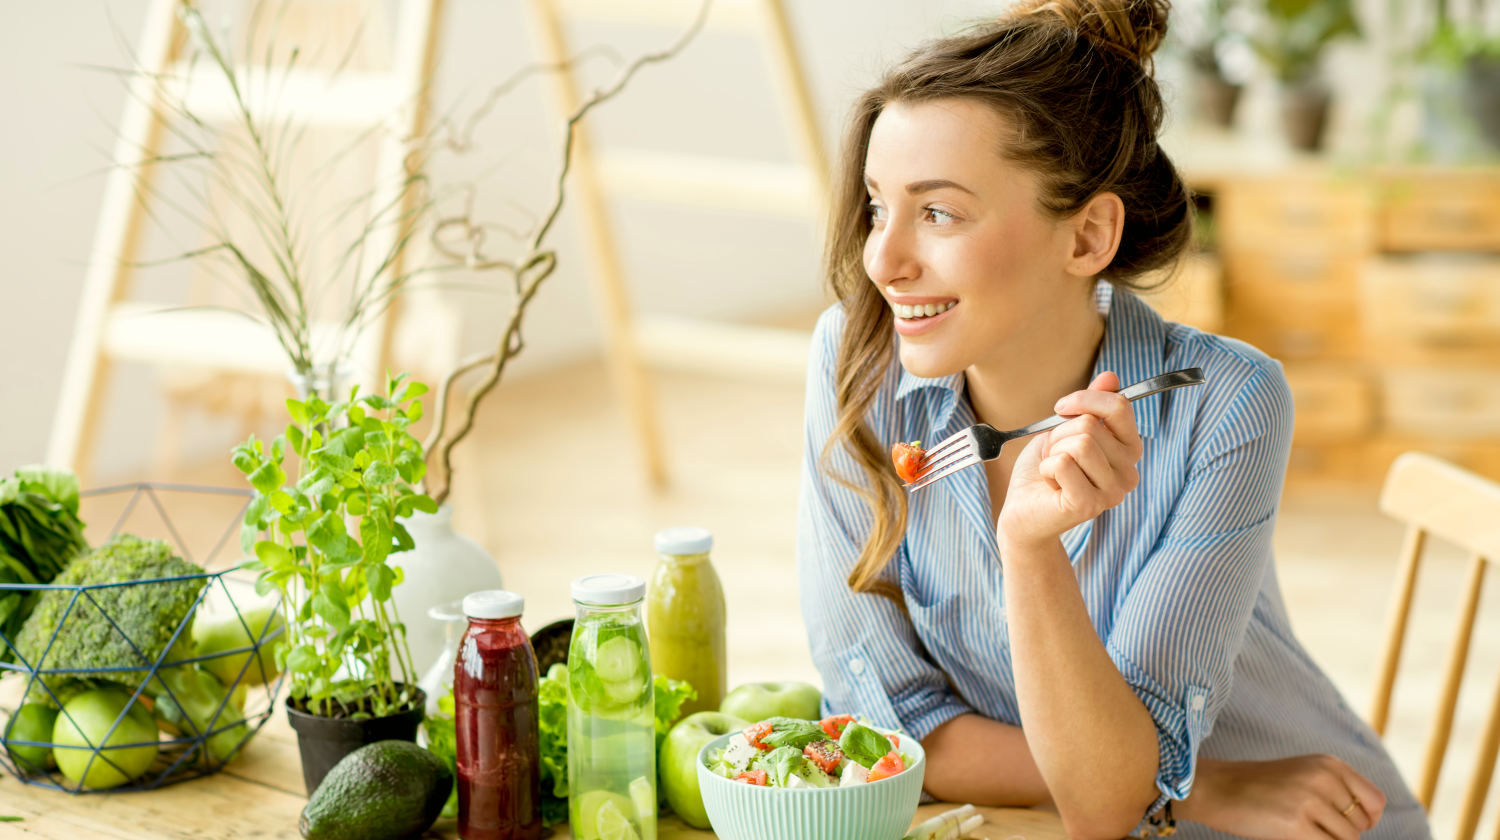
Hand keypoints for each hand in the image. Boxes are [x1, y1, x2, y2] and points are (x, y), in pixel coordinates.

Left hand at [996, 371, 1142, 548]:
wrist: (1022, 511)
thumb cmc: (1045, 470)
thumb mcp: (1065, 429)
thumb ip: (1091, 406)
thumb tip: (1111, 376)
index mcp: (1128, 451)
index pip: (1120, 407)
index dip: (1085, 399)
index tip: (1061, 408)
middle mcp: (1129, 474)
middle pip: (1091, 425)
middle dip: (1060, 434)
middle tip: (1055, 456)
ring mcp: (1112, 492)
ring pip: (1081, 443)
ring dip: (1054, 452)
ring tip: (1053, 471)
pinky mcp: (1089, 505)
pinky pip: (1063, 464)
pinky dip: (1047, 469)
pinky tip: (1050, 485)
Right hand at [1180, 755, 1386, 838]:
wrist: (1216, 788)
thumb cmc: (1260, 787)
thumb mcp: (1303, 774)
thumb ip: (1336, 789)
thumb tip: (1370, 820)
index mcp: (1329, 764)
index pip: (1375, 800)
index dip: (1367, 819)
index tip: (1346, 824)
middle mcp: (1324, 778)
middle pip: (1361, 824)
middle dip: (1342, 833)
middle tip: (1311, 826)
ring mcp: (1311, 801)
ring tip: (1298, 829)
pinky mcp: (1297, 825)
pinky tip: (1294, 835)